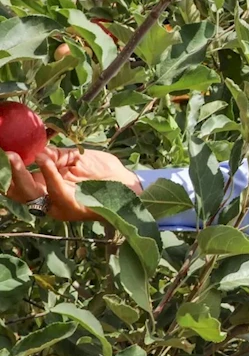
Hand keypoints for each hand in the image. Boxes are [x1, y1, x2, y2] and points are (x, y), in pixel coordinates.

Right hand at [6, 146, 141, 221]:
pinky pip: (55, 190)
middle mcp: (48, 198)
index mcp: (47, 186)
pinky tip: (43, 160)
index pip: (18, 183)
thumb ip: (55, 155)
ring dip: (21, 174)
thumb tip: (35, 149)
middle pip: (18, 191)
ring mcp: (59, 204)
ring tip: (15, 156)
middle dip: (9, 173)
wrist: (128, 183)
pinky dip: (48, 174)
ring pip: (30, 194)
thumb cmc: (103, 171)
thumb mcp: (76, 158)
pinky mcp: (71, 206)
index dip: (8, 171)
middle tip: (7, 154)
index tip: (5, 152)